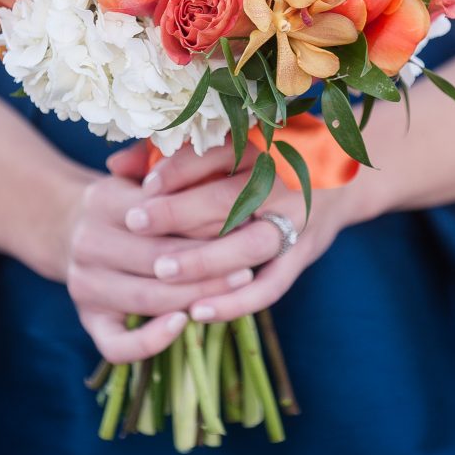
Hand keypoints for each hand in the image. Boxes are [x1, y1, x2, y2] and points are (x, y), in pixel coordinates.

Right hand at [65, 143, 254, 362]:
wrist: (68, 225)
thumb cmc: (127, 199)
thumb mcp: (143, 177)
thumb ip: (176, 176)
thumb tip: (222, 180)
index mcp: (103, 200)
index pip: (160, 214)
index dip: (204, 222)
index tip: (242, 227)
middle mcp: (88, 242)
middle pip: (157, 259)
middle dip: (209, 265)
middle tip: (248, 267)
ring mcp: (84, 284)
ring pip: (146, 298)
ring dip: (194, 297)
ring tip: (233, 292)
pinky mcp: (87, 318)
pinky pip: (117, 345)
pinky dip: (149, 341)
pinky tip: (182, 325)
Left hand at [122, 142, 358, 322]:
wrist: (342, 178)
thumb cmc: (268, 158)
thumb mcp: (227, 144)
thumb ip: (169, 154)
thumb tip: (113, 164)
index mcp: (263, 144)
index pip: (216, 155)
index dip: (176, 170)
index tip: (142, 187)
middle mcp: (281, 180)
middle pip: (227, 199)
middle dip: (177, 214)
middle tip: (135, 225)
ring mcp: (296, 219)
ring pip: (247, 244)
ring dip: (203, 260)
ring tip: (161, 270)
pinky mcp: (304, 253)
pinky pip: (271, 284)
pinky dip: (236, 301)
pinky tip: (198, 310)